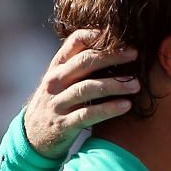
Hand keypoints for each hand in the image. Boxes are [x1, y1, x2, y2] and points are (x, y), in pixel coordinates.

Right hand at [24, 29, 139, 157]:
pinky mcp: (65, 124)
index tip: (118, 34)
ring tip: (136, 84)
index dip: (95, 35)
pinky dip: (108, 109)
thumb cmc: (57, 104)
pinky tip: (126, 106)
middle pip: (85, 62)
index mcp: (57, 67)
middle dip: (111, 56)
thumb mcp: (61, 81)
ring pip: (88, 88)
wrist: (33, 137)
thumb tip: (113, 49)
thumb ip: (79, 67)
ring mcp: (59, 103)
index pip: (74, 43)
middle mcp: (56, 82)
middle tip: (134, 54)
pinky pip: (89, 114)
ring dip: (115, 85)